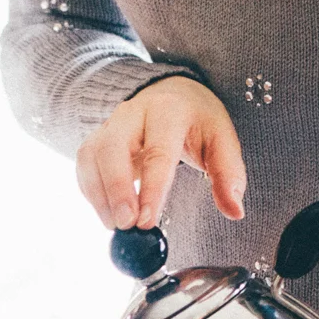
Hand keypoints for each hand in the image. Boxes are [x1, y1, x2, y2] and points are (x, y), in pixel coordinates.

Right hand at [76, 75, 246, 230]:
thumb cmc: (196, 120)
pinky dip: (91, 193)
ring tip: (115, 225)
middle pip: (112, 149)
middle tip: (126, 224)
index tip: (147, 220)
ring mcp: (109, 125)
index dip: (151, 188)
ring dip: (99, 195)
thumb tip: (235, 211)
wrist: (168, 93)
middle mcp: (132, 113)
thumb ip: (228, 175)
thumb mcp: (221, 139)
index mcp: (168, 111)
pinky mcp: (95, 140)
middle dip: (116, 190)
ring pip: (91, 157)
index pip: (157, 151)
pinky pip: (83, 166)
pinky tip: (106, 213)